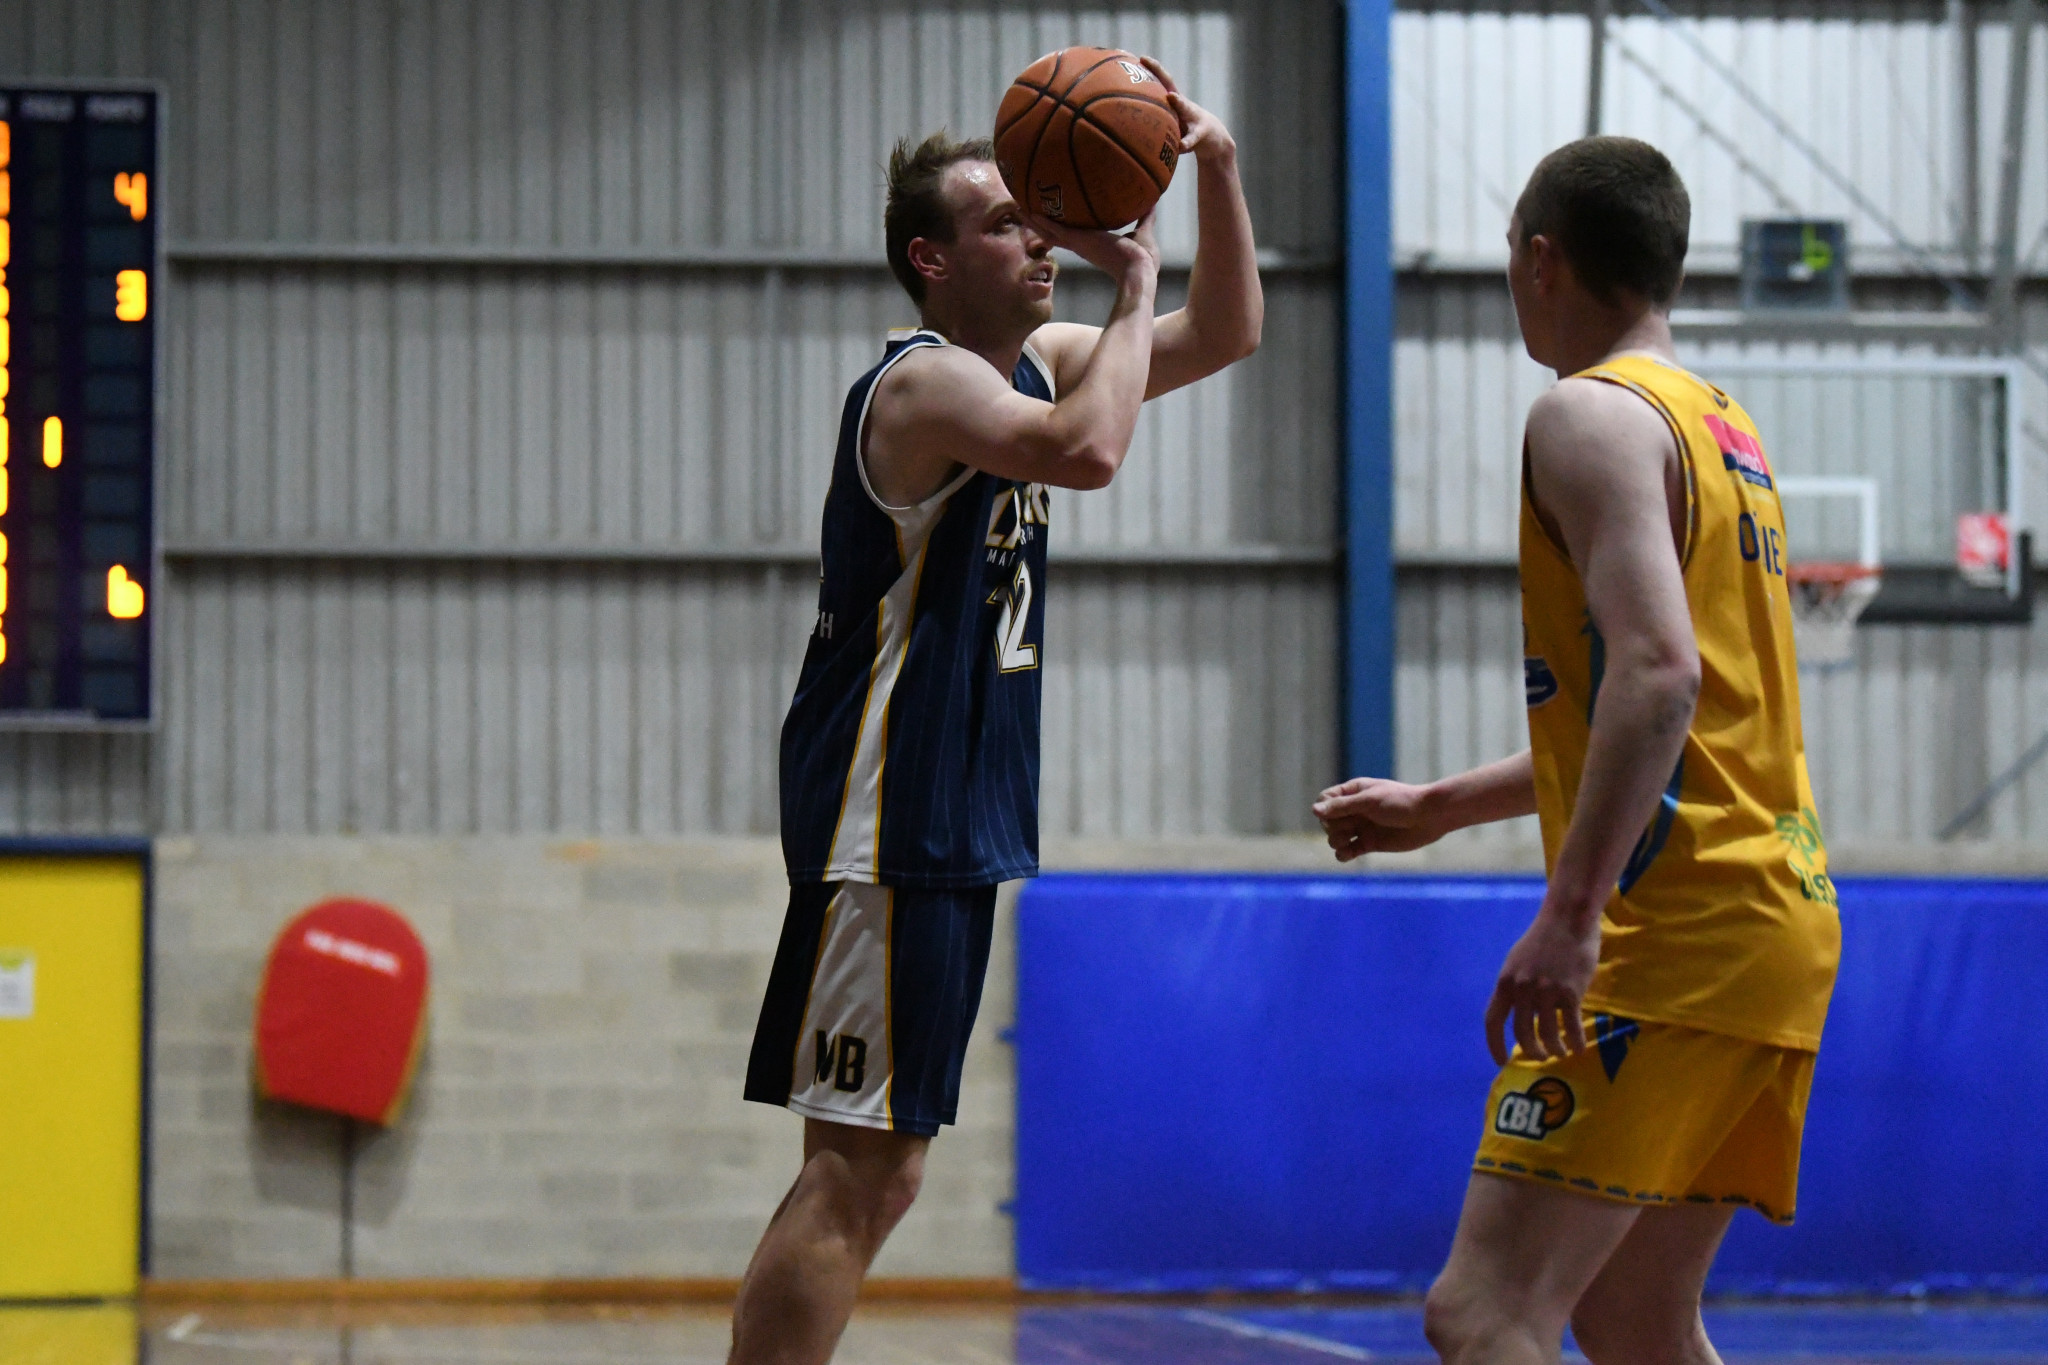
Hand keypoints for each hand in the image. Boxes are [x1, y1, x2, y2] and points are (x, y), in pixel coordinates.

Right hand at [1029, 205, 1160, 289]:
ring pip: (1050, 232)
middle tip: (1029, 213)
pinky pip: (1054, 229)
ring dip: (1035, 222)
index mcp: (1094, 245)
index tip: (1056, 219)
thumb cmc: (1143, 260)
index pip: (1074, 235)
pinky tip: (1027, 211)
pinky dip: (1040, 221)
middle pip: (1056, 234)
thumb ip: (1146, 216)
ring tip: (1020, 210)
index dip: (1064, 228)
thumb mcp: (1145, 232)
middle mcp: (1082, 245)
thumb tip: (1154, 201)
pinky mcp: (1077, 241)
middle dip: (1043, 225)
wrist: (1138, 271)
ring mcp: (1078, 244)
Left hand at [1140, 56, 1235, 163]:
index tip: (1139, 57)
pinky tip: (1180, 145)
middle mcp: (1183, 104)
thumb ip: (1154, 123)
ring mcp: (1193, 117)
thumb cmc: (1183, 130)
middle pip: (1170, 86)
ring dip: (1179, 103)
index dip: (1150, 69)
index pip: (1160, 81)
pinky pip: (1191, 138)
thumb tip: (1130, 125)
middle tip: (1146, 61)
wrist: (1213, 139)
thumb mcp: (1170, 126)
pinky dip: (1186, 142)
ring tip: (1171, 96)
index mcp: (1173, 102)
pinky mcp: (1200, 134)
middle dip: (1159, 73)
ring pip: (1186, 108)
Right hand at [1312, 777, 1446, 860]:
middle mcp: (1354, 810)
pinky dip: (1343, 855)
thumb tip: (1314, 810)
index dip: (1324, 810)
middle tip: (1351, 827)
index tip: (1334, 815)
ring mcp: (1361, 827)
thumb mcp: (1369, 801)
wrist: (1428, 818)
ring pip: (1334, 838)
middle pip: (1327, 821)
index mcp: (1353, 792)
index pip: (1324, 800)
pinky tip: (1348, 854)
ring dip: (1337, 841)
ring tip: (1351, 841)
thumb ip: (1342, 806)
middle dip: (1333, 827)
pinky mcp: (1369, 844)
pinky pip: (1347, 852)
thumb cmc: (1400, 803)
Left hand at [1483, 911, 1600, 1065]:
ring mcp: (1546, 991)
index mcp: (1505, 982)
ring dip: (1554, 1049)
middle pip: (1521, 1033)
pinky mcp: (1570, 992)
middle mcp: (1522, 989)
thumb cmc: (1544, 940)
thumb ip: (1515, 987)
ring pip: (1547, 1034)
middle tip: (1540, 1058)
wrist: (1568, 919)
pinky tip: (1579, 1048)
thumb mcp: (1518, 962)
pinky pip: (1571, 1027)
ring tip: (1560, 1052)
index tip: (1501, 1061)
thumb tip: (1516, 1013)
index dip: (1494, 1045)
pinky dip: (1575, 1042)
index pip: (1492, 1021)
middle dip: (1532, 1051)